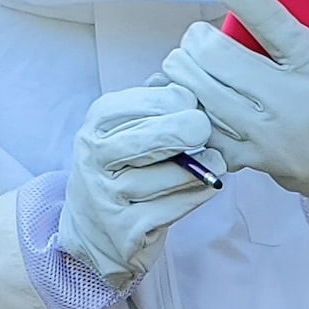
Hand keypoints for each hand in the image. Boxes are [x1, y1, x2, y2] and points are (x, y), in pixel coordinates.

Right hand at [58, 84, 225, 290]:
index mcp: (94, 129)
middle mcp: (94, 161)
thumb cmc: (123, 169)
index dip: (168, 101)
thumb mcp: (124, 131)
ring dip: (200, 167)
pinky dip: (198, 193)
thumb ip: (149, 103)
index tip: (190, 102)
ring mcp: (107, 198)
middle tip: (204, 128)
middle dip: (185, 130)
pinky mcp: (127, 230)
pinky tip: (208, 184)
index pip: (131, 106)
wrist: (96, 231)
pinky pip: (174, 207)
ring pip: (167, 175)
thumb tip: (178, 77)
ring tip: (215, 160)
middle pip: (148, 140)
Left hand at [161, 0, 308, 223]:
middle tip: (199, 38)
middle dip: (197, 40)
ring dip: (185, 70)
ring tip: (189, 63)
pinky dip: (188, 106)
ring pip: (198, 87)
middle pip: (216, 54)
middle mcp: (286, 97)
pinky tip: (191, 97)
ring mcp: (262, 130)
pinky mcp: (244, 154)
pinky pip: (198, 124)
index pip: (271, 20)